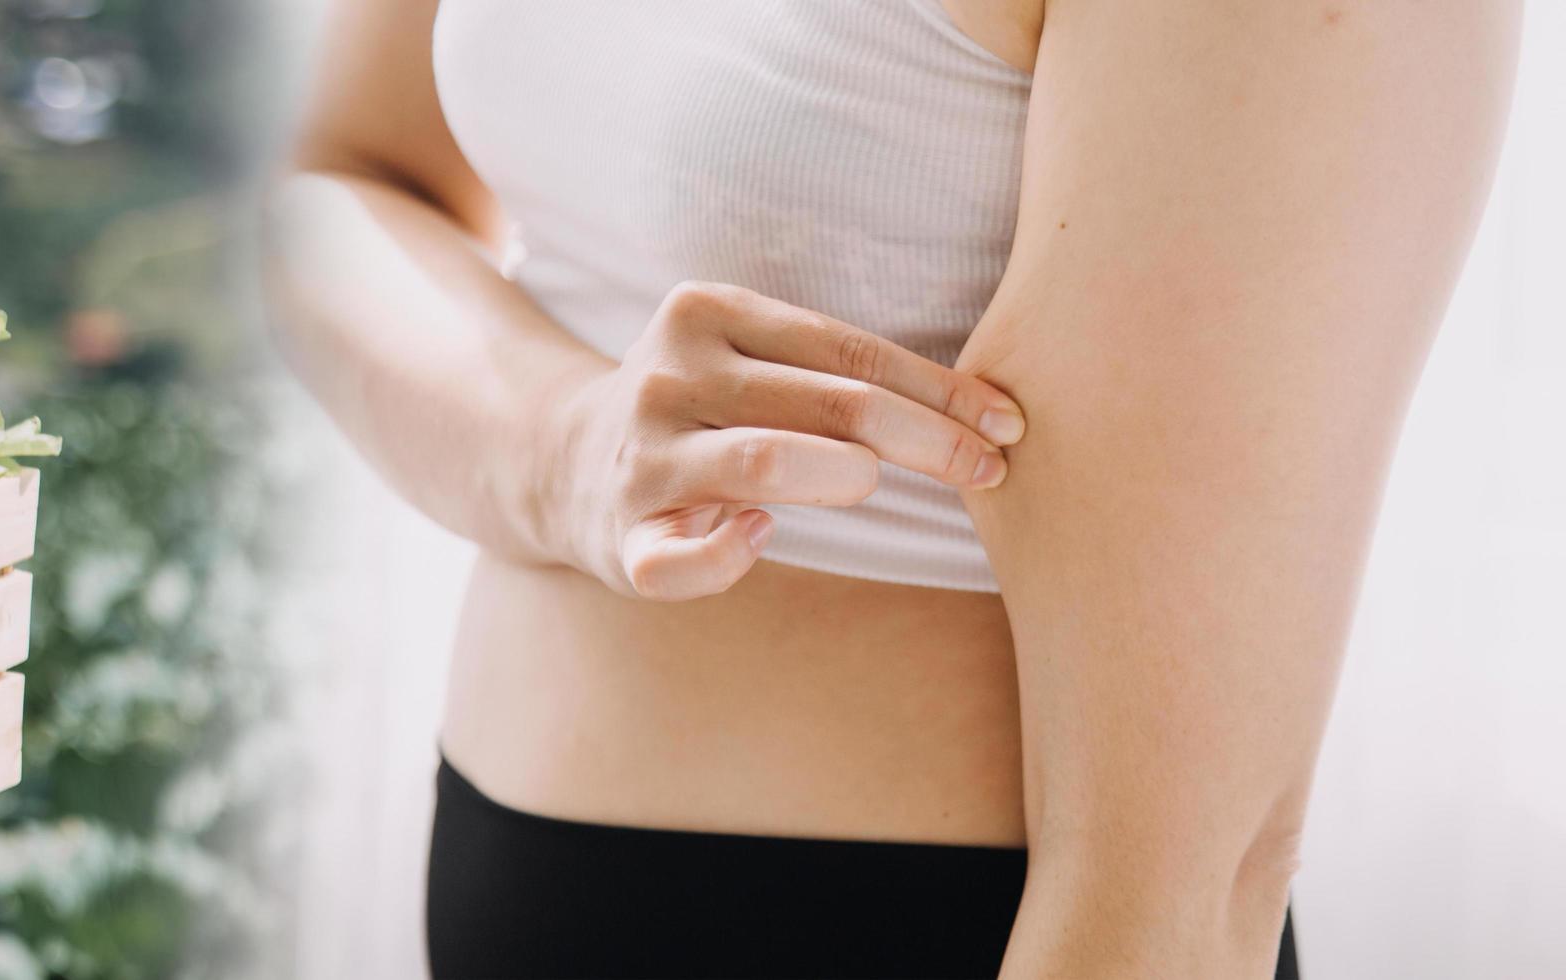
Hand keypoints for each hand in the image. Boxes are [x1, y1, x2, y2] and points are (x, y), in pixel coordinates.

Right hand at [533, 281, 1025, 600]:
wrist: (561, 461)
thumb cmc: (700, 411)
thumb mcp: (748, 356)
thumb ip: (833, 369)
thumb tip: (980, 410)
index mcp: (705, 311)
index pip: (849, 350)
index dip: (940, 391)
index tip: (1005, 425)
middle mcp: (668, 376)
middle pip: (828, 403)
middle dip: (926, 438)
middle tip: (989, 471)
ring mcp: (641, 457)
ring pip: (763, 462)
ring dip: (842, 478)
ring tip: (871, 486)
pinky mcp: (621, 537)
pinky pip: (683, 562)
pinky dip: (731, 556)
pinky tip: (761, 536)